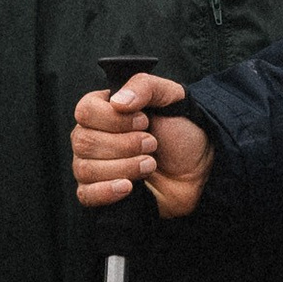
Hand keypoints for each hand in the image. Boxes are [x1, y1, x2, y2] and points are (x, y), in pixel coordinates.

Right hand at [70, 76, 215, 221]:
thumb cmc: (181, 130)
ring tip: (150, 164)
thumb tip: (117, 101)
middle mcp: (91, 136)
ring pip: (85, 169)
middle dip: (124, 145)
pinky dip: (105, 191)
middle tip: (152, 144)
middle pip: (84, 142)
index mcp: (102, 110)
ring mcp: (92, 166)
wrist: (198, 167)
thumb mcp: (170, 97)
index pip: (85, 111)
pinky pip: (85, 195)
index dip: (113, 119)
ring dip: (124, 167)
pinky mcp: (100, 192)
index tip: (144, 121)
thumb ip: (144, 86)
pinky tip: (128, 186)